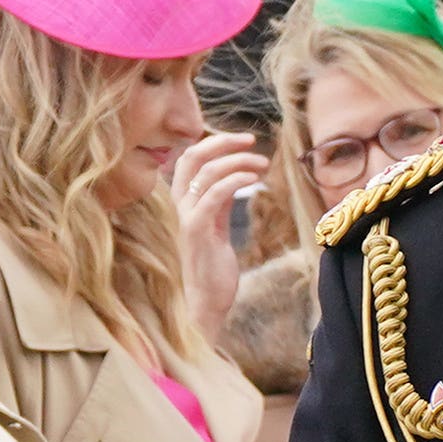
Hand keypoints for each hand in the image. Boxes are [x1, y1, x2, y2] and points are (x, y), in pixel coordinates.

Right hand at [171, 131, 270, 341]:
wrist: (205, 302)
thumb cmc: (212, 267)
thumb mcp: (218, 226)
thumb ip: (221, 201)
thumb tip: (235, 176)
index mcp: (184, 201)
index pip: (190, 158)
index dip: (214, 142)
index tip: (243, 141)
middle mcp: (180, 205)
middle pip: (192, 156)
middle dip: (222, 142)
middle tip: (251, 139)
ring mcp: (187, 216)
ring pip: (206, 171)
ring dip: (237, 161)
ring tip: (262, 163)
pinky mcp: (197, 230)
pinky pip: (214, 194)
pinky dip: (235, 180)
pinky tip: (254, 179)